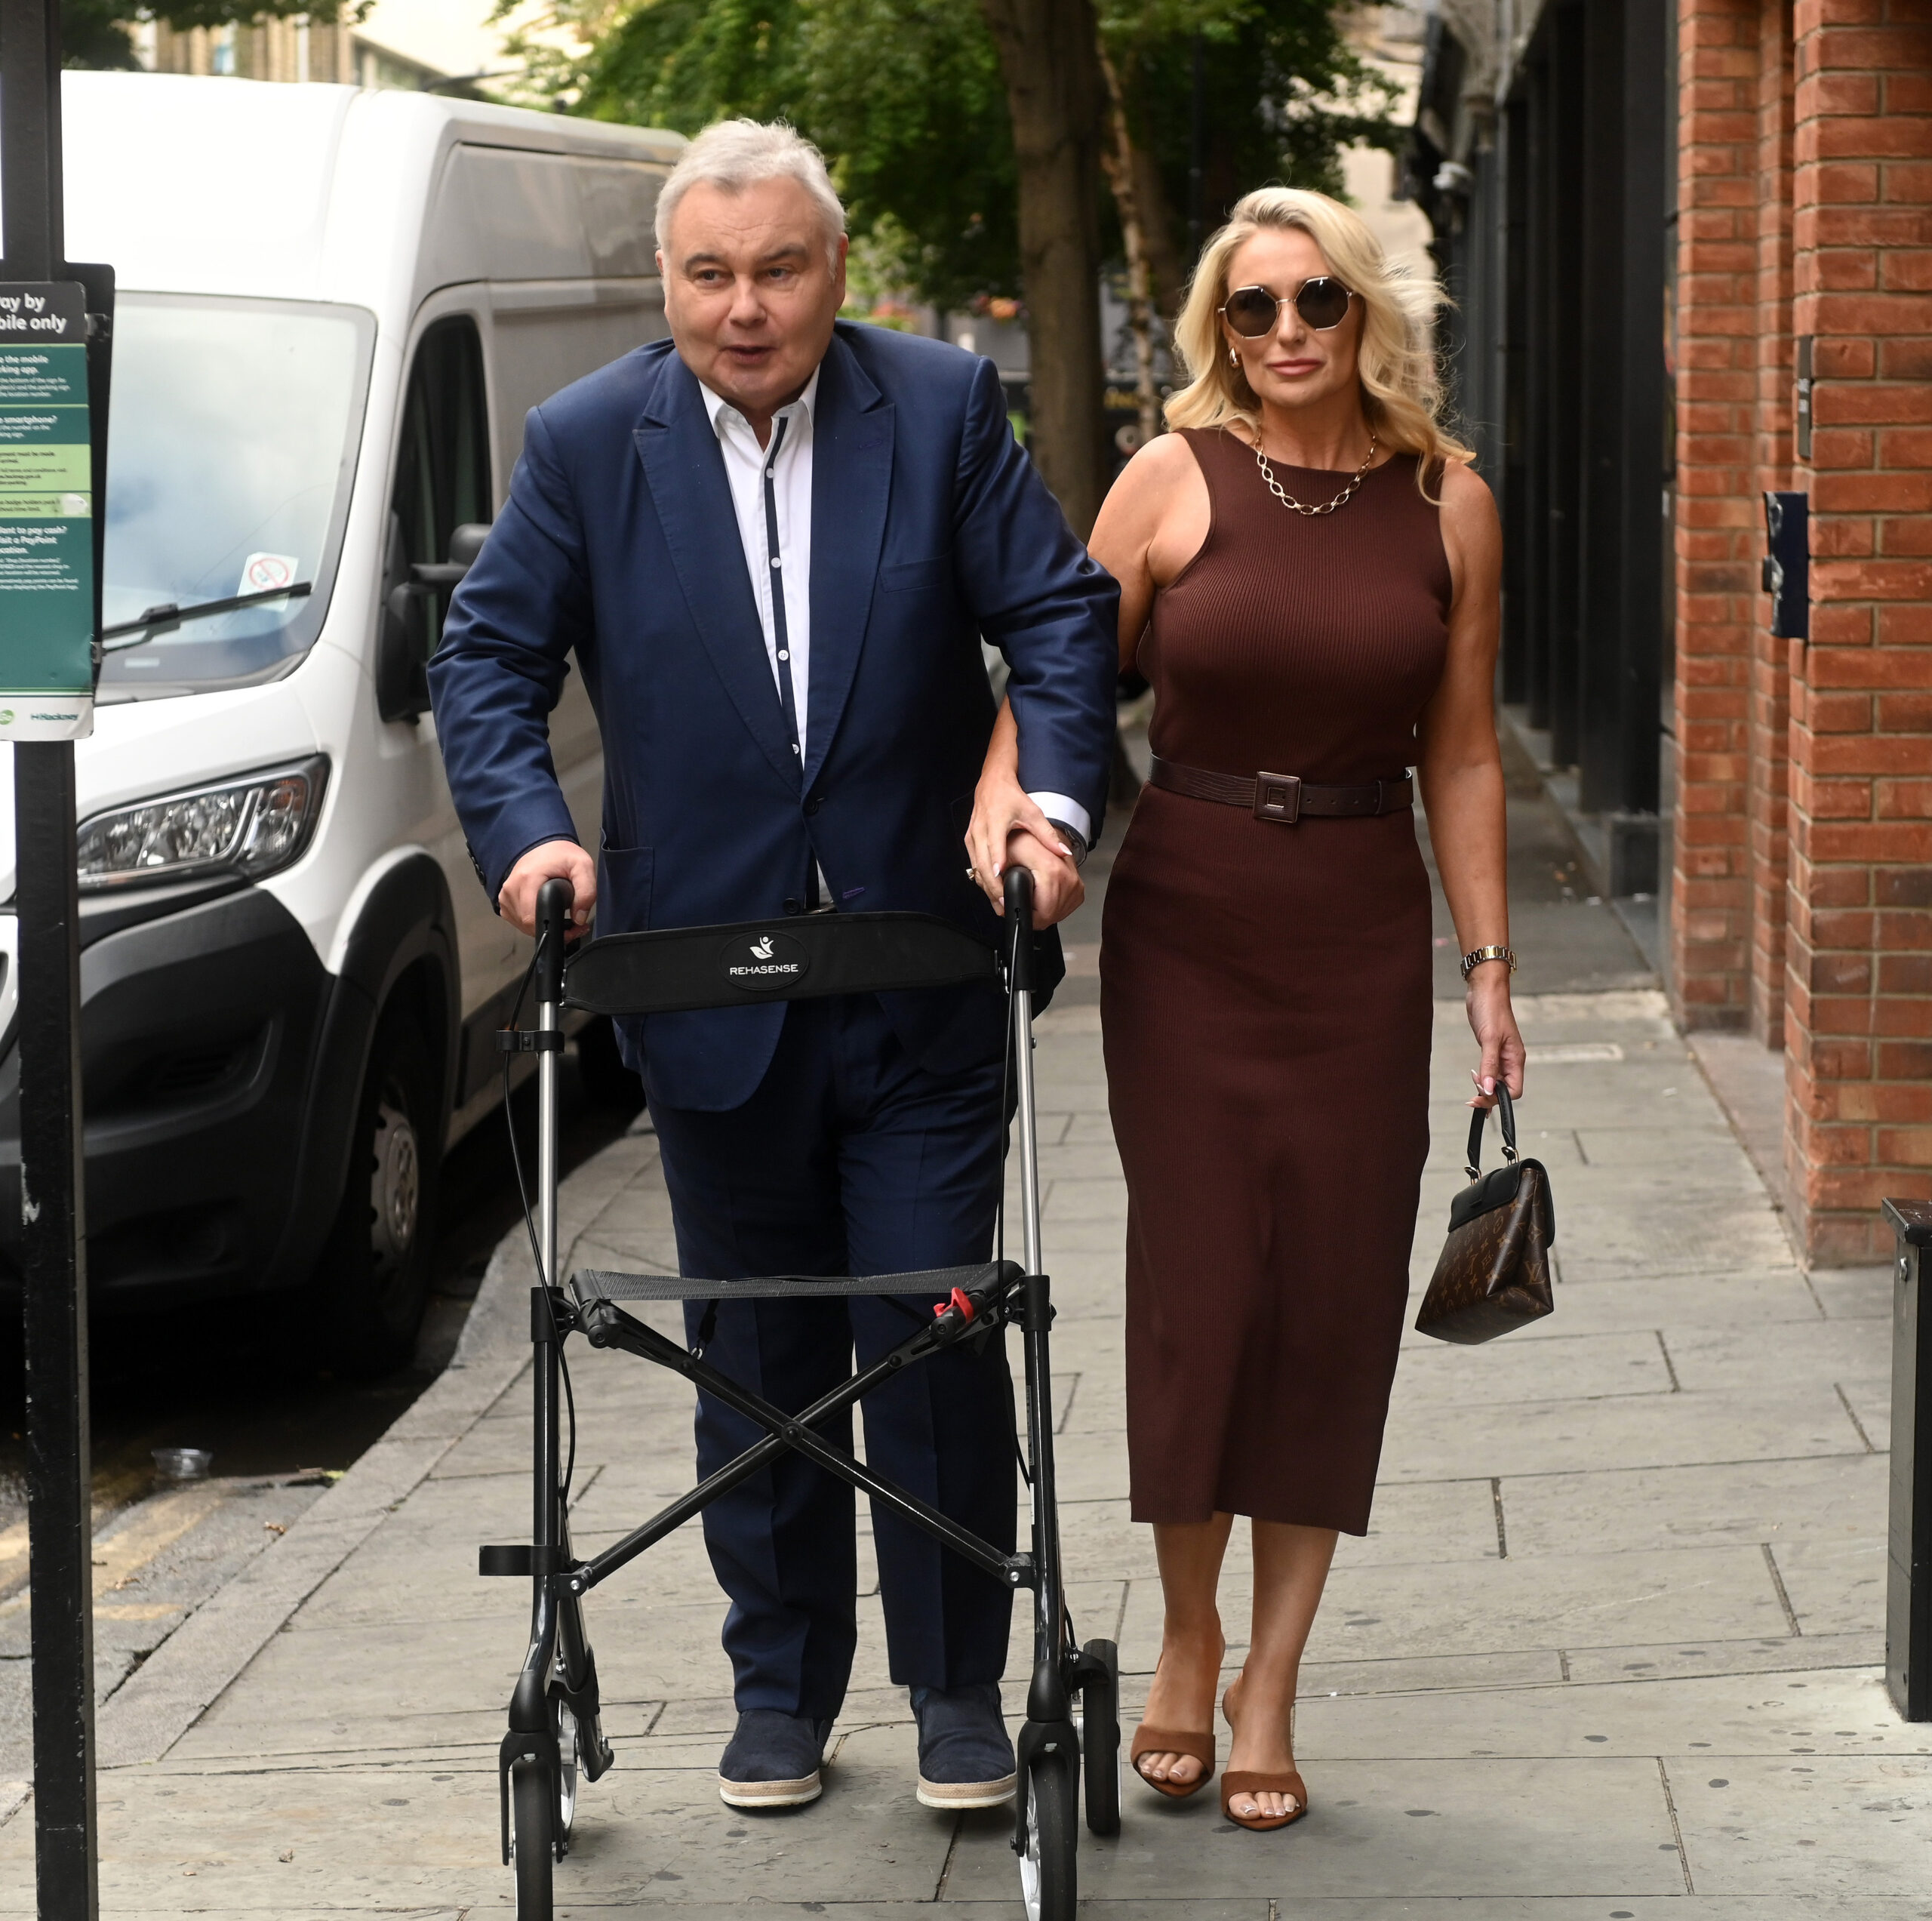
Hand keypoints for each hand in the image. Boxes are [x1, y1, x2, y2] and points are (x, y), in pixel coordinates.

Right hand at [498, 839, 596, 937]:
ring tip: (561, 915)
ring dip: (544, 926)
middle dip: (554, 928)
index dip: (555, 927)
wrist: (545, 847)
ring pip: (524, 926)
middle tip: (574, 922)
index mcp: (527, 879)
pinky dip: (534, 921)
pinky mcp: (505, 901)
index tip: (573, 926)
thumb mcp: (583, 866)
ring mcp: (505, 896)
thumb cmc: (560, 855)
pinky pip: (518, 921)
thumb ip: (586, 891)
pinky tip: (546, 912)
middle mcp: (511, 888)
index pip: (533, 918)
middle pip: (529, 925)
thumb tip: (579, 918)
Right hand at [965, 766, 1083, 925]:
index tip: (1002, 882)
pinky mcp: (970, 841)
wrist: (992, 783)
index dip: (997, 866)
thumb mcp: (1032, 813)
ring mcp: (972, 837)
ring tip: (999, 902)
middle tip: (1004, 902)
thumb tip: (1064, 852)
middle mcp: (980, 831)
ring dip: (986, 886)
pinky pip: (974, 864)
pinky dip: (982, 878)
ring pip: (975, 867)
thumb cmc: (1011, 797)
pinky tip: (993, 890)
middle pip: (981, 864)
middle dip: (992, 886)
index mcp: (996, 822)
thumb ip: (1048, 834)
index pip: (994, 848)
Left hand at [1000, 824, 1084, 926]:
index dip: (1027, 917)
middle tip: (1020, 903)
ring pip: (1058, 914)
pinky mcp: (1079, 887)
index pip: (1044, 914)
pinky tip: (1042, 896)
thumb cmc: (1021, 841)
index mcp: (1052, 871)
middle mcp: (1068, 878)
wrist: (1037, 829)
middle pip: (1051, 916)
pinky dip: (1053, 907)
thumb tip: (1001, 907)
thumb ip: (997, 883)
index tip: (1016, 909)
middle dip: (1032, 915)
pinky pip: (1065, 908)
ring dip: (1043, 912)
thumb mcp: (1003, 858)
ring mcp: (1075, 883)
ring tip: (1031, 898)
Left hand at [1465, 964, 1524, 1106]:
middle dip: (1489, 1095)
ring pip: (1496, 1081)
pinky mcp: (1491, 1050)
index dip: (1498, 1097)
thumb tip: (1488, 1089)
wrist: (1485, 991)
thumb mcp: (1489, 1039)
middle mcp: (1510, 1059)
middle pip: (1504, 1089)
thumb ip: (1489, 1065)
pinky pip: (1489, 1071)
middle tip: (1471, 1097)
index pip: (1514, 1090)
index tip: (1480, 1097)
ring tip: (1471, 1089)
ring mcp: (1501, 1055)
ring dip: (1484, 1088)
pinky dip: (1482, 1079)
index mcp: (1516, 1058)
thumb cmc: (1491, 1009)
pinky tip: (1475, 1079)